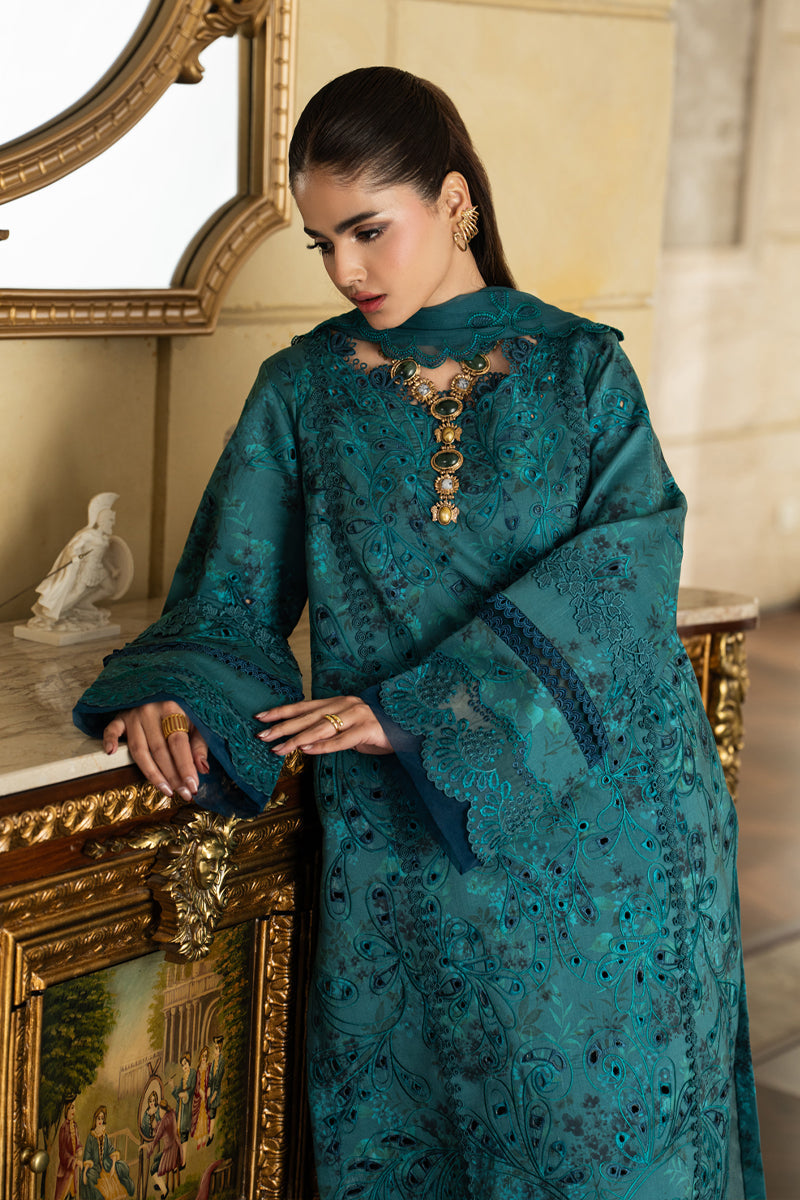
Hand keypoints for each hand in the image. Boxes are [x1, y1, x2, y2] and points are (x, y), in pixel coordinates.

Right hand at [103, 702, 208, 799]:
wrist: (161, 681)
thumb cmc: (181, 704)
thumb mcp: (196, 718)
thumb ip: (199, 743)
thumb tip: (203, 769)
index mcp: (173, 708)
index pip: (179, 744)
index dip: (186, 767)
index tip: (192, 787)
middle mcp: (151, 711)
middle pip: (160, 750)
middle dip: (172, 776)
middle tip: (182, 794)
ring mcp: (133, 713)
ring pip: (139, 749)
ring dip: (152, 773)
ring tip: (165, 790)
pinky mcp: (120, 716)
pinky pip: (111, 729)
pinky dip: (110, 740)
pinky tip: (111, 753)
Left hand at [256, 697, 391, 756]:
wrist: (409, 725)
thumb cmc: (376, 727)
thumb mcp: (349, 726)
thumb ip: (329, 730)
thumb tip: (305, 741)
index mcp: (337, 702)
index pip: (303, 706)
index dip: (282, 710)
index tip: (261, 716)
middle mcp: (344, 705)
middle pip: (307, 716)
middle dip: (282, 726)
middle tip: (261, 734)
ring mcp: (356, 716)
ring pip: (320, 728)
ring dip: (297, 739)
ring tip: (279, 748)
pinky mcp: (367, 729)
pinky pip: (341, 740)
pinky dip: (323, 746)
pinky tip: (308, 751)